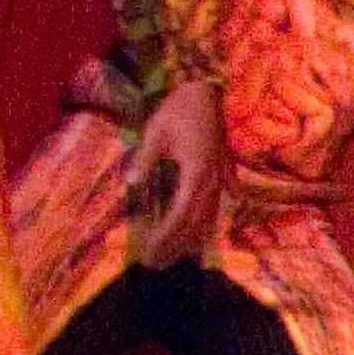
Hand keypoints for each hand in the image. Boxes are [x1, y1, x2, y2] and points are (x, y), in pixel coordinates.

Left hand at [119, 75, 226, 267]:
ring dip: (190, 240)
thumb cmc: (180, 109)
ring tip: (173, 257)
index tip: (150, 251)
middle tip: (155, 263)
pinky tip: (197, 235)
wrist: (209, 90)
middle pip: (196, 223)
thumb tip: (130, 184)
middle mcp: (213, 180)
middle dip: (175, 245)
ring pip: (208, 218)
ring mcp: (221, 178)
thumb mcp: (155, 132)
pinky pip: (216, 207)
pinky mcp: (223, 174)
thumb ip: (144, 160)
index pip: (181, 214)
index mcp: (196, 172)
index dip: (166, 235)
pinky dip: (204, 224)